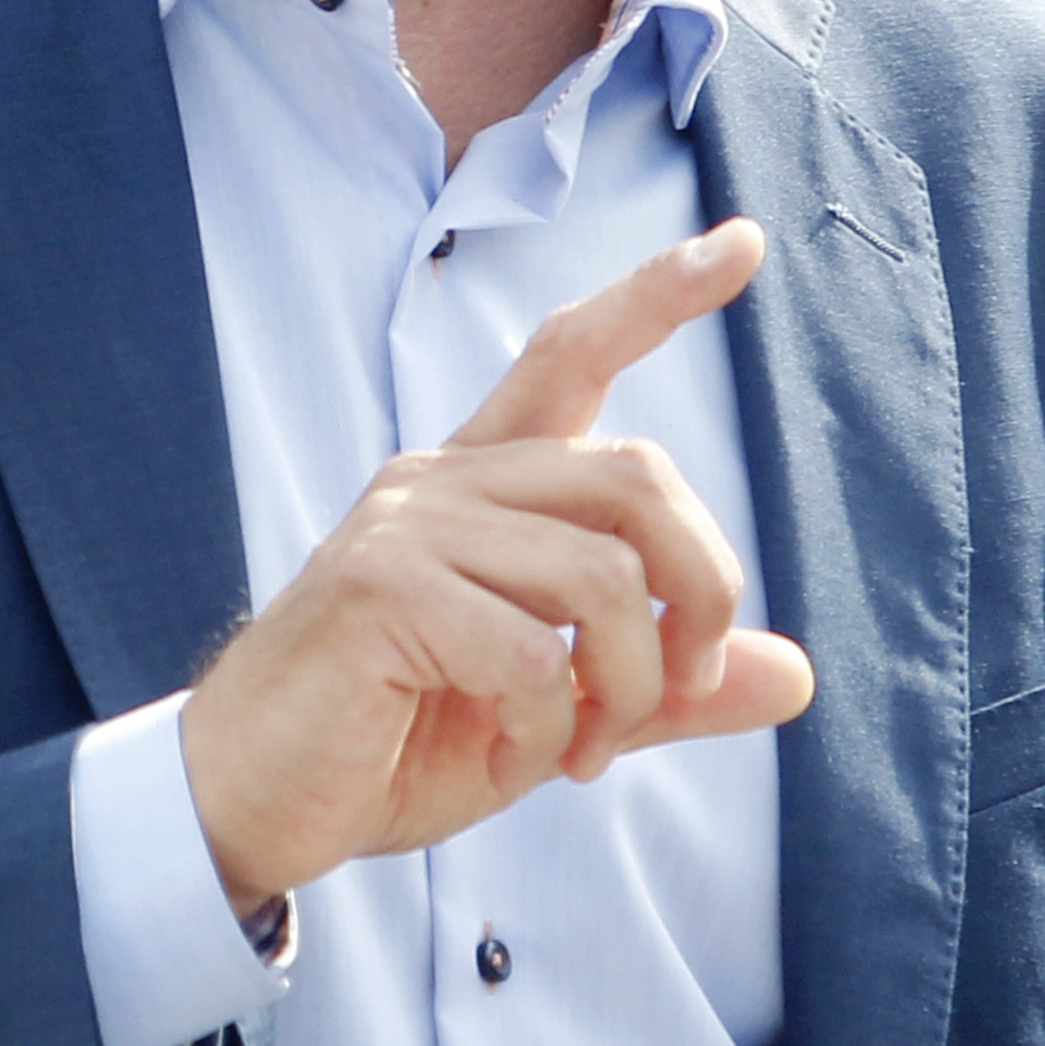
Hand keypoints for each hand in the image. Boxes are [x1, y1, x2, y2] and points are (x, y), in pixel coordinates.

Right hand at [178, 221, 816, 914]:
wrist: (248, 802)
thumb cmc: (391, 746)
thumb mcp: (554, 716)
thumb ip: (661, 688)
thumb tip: (795, 677)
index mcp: (477, 488)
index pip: (568, 356)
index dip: (657, 298)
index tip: (741, 243)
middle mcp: (440, 482)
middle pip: (637, 477)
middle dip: (703, 589)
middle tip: (686, 686)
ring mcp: (404, 529)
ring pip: (602, 576)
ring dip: (630, 685)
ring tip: (585, 750)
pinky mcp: (378, 591)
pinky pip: (534, 654)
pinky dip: (552, 729)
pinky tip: (521, 760)